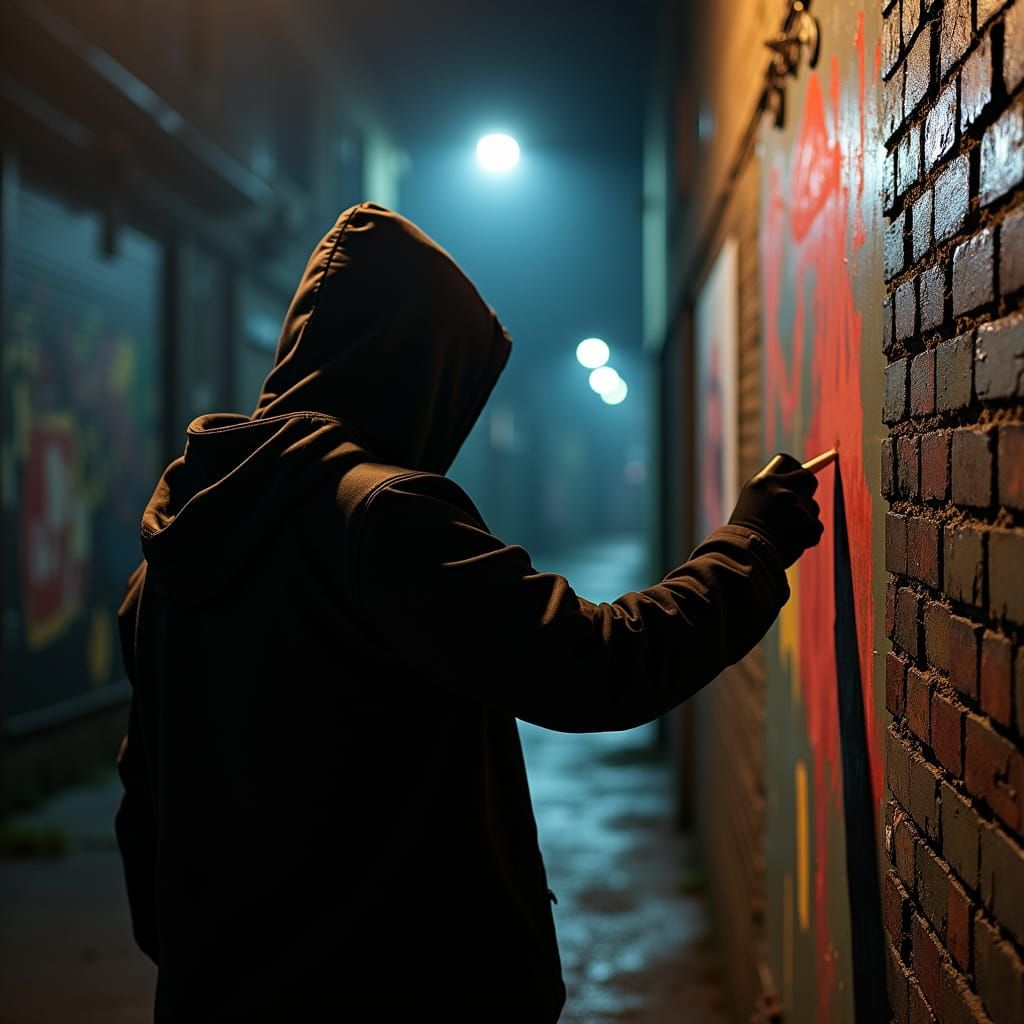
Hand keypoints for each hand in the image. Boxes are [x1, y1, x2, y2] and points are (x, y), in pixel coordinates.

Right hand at [727, 452, 823, 567]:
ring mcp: (794, 504)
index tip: (794, 478)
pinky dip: (807, 538)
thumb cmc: (744, 536)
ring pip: (813, 506)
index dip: (793, 470)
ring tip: (783, 534)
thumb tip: (799, 485)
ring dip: (804, 520)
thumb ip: (771, 493)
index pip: (785, 461)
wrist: (742, 558)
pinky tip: (789, 544)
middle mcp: (778, 487)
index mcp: (761, 481)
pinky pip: (816, 527)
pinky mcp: (808, 522)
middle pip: (807, 477)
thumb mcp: (751, 506)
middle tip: (795, 508)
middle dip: (805, 491)